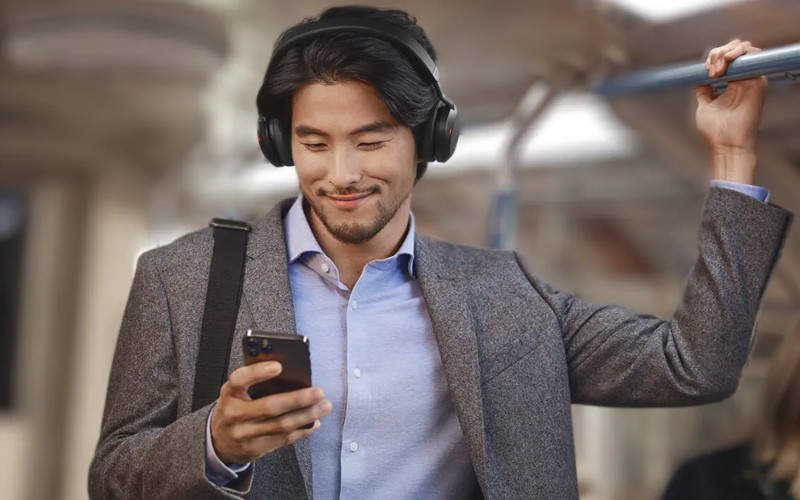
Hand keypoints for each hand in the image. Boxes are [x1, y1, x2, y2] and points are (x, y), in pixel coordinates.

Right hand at [210, 361, 331, 463]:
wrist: (218, 440)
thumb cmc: (235, 406)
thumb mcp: (237, 391)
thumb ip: (255, 381)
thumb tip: (290, 372)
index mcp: (229, 393)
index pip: (240, 380)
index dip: (258, 373)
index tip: (279, 366)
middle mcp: (234, 414)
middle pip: (269, 407)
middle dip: (297, 399)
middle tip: (318, 392)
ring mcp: (244, 434)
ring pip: (280, 425)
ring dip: (306, 415)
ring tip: (324, 407)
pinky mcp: (255, 449)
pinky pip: (283, 439)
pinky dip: (302, 430)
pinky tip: (314, 422)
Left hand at [695, 39, 766, 182]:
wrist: (725, 143)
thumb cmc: (715, 131)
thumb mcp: (704, 105)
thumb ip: (704, 91)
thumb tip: (700, 78)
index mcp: (730, 84)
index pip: (725, 59)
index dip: (714, 57)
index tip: (704, 69)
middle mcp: (742, 80)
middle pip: (733, 51)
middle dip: (718, 53)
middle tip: (709, 69)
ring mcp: (750, 79)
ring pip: (743, 49)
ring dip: (726, 52)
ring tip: (716, 68)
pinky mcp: (758, 80)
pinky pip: (754, 56)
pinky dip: (739, 52)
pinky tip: (726, 62)